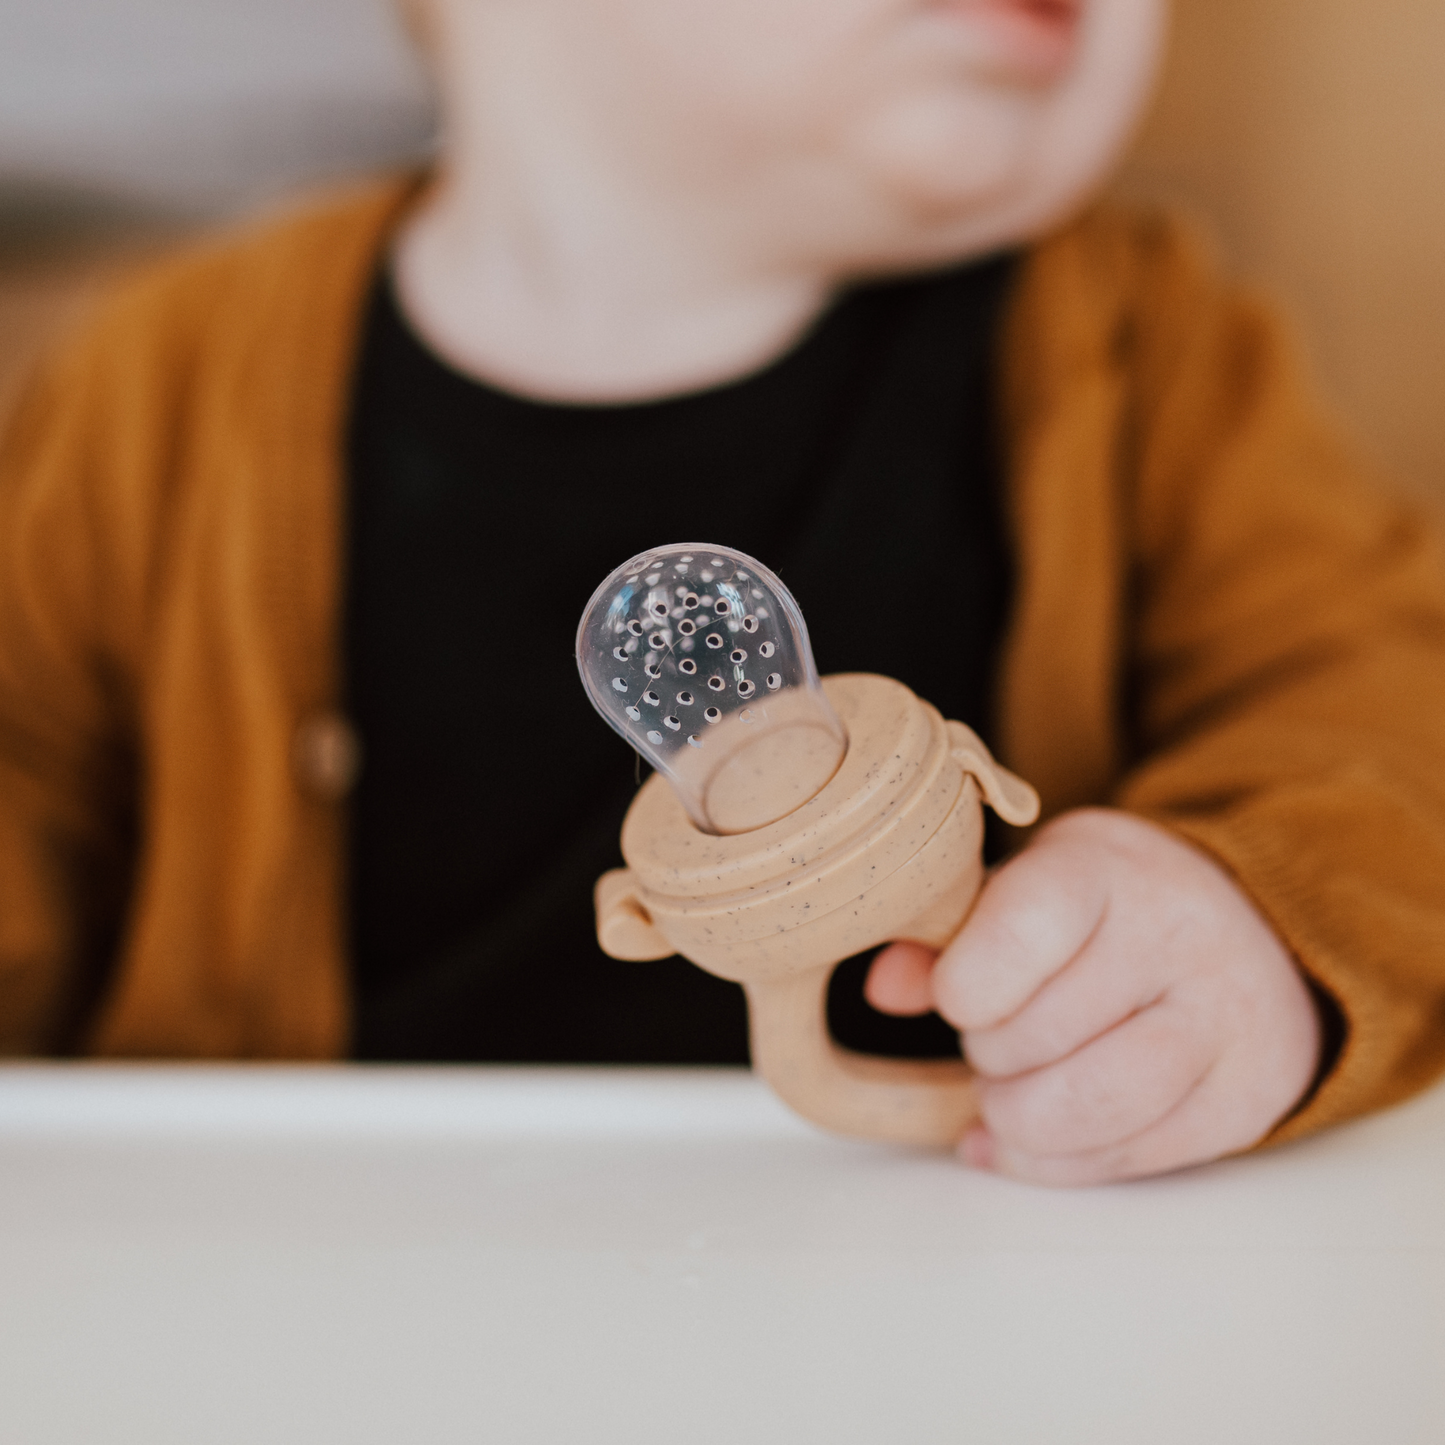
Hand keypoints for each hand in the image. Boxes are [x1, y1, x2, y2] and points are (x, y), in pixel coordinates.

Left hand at [866, 809, 1322, 1184]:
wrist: (1245, 921)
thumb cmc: (1103, 907)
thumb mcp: (1023, 887)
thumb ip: (947, 933)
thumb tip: (885, 987)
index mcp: (1105, 868)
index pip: (1023, 931)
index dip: (964, 983)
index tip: (957, 995)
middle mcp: (1180, 935)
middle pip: (1041, 1034)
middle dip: (988, 1052)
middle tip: (989, 1036)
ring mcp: (1226, 1019)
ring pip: (1093, 1107)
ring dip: (1019, 1116)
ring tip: (1006, 1090)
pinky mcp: (1246, 1097)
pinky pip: (1131, 1158)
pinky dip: (1056, 1162)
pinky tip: (1024, 1137)